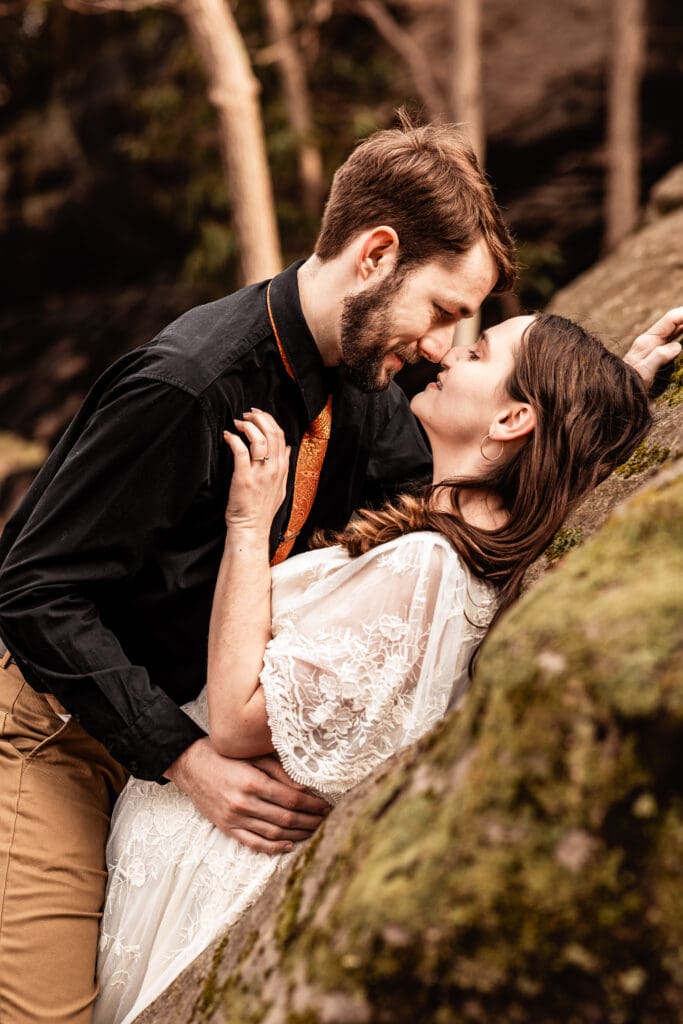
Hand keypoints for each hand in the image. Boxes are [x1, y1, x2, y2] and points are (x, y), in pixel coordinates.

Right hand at [164, 739, 330, 854]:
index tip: (327, 805)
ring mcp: (234, 818)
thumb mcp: (253, 755)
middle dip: (310, 821)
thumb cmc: (225, 755)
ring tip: (314, 831)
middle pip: (286, 819)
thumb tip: (305, 786)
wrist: (190, 765)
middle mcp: (244, 803)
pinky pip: (253, 843)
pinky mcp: (227, 828)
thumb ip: (279, 771)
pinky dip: (272, 848)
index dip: (313, 805)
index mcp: (253, 782)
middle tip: (327, 820)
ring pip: (274, 834)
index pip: (292, 799)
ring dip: (298, 834)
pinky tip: (288, 845)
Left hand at [223, 409, 289, 532]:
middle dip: (259, 418)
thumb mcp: (280, 487)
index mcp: (282, 469)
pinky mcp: (244, 479)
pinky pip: (241, 452)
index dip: (269, 421)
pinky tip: (228, 436)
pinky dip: (235, 440)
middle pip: (271, 433)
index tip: (258, 416)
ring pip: (259, 439)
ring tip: (238, 423)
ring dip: (248, 426)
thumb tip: (287, 449)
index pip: (281, 436)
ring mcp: (260, 474)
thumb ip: (284, 466)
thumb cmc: (261, 510)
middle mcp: (274, 469)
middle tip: (247, 414)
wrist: (251, 529)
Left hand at [623, 307, 682, 388]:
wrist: (618, 392)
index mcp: (648, 340)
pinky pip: (674, 341)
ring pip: (676, 331)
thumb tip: (677, 346)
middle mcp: (651, 340)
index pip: (670, 320)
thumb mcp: (644, 371)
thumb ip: (659, 356)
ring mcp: (654, 347)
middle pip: (675, 322)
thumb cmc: (630, 383)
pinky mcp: (657, 355)